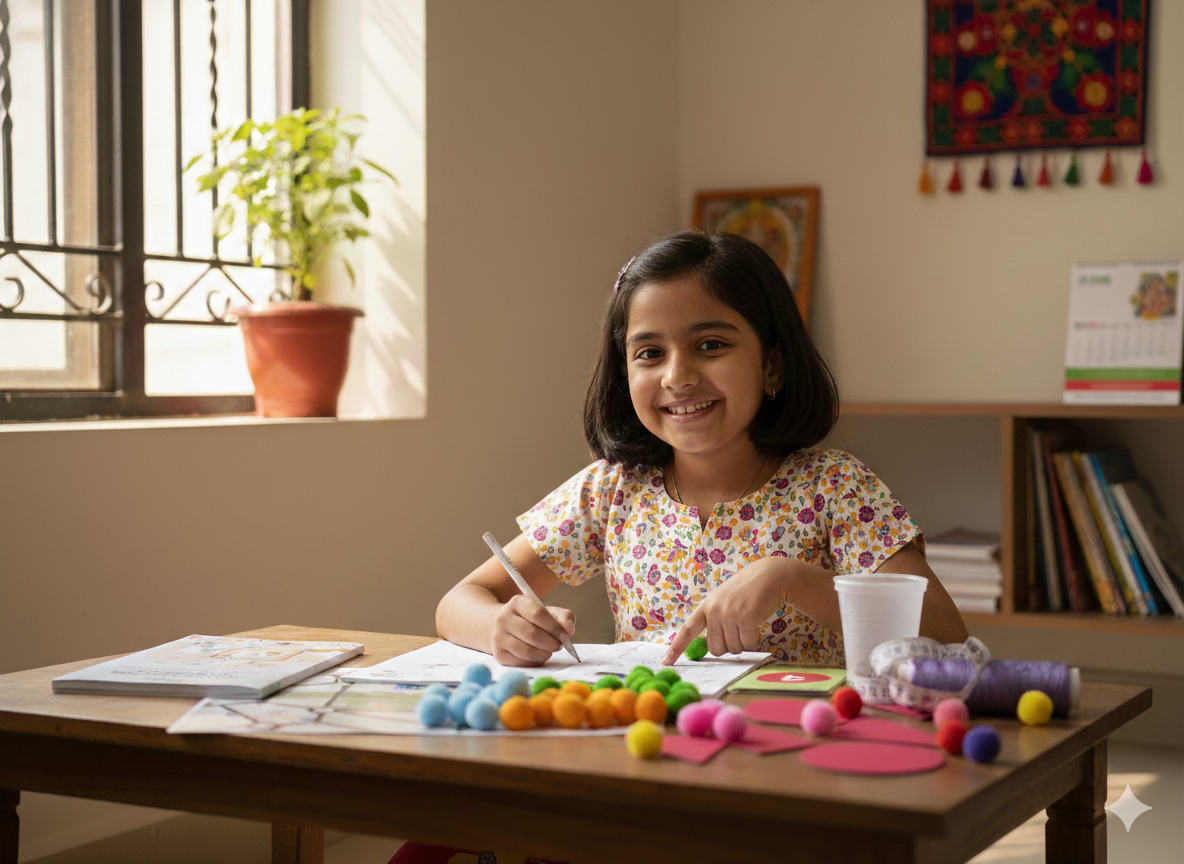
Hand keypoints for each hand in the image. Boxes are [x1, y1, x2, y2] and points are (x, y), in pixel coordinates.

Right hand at [491, 594, 575, 665]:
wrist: (506, 628)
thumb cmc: (532, 620)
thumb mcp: (549, 613)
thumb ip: (564, 617)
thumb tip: (569, 629)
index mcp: (517, 603)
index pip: (538, 614)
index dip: (555, 627)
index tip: (564, 635)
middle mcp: (503, 618)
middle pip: (533, 634)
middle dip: (552, 643)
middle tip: (559, 645)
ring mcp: (498, 637)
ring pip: (527, 651)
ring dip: (545, 654)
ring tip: (549, 650)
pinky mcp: (499, 654)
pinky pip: (522, 662)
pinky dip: (535, 661)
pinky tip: (538, 655)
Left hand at [662, 556, 794, 663]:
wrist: (769, 576)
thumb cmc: (747, 591)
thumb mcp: (723, 601)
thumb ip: (714, 620)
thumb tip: (711, 648)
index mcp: (705, 606)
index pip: (687, 630)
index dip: (676, 647)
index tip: (666, 662)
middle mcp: (714, 610)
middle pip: (715, 649)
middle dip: (728, 646)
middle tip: (738, 630)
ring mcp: (729, 614)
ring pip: (733, 649)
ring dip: (743, 642)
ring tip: (749, 622)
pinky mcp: (746, 618)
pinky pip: (748, 644)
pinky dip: (755, 639)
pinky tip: (757, 623)